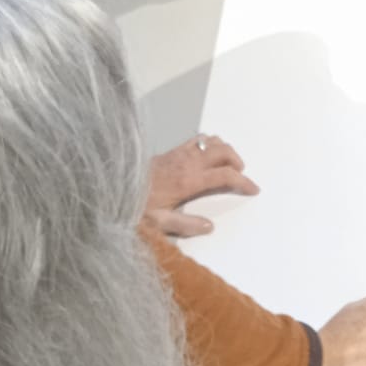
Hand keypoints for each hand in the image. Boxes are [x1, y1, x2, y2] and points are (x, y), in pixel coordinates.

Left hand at [144, 134, 259, 237]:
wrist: (112, 188)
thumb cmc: (135, 207)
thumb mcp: (159, 223)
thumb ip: (186, 225)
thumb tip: (210, 226)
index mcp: (189, 181)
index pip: (225, 176)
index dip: (243, 182)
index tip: (253, 189)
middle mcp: (188, 162)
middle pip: (224, 151)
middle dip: (237, 162)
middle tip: (240, 175)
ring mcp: (180, 153)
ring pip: (213, 141)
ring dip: (224, 151)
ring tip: (225, 165)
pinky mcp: (173, 150)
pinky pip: (198, 139)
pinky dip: (210, 144)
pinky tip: (207, 156)